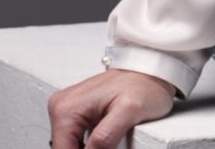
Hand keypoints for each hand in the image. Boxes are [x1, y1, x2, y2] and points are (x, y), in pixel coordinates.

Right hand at [47, 69, 176, 148]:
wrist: (152, 73)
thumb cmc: (144, 85)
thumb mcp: (129, 112)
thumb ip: (105, 137)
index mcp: (66, 109)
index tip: (108, 148)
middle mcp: (62, 107)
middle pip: (65, 148)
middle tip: (114, 143)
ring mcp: (68, 109)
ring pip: (71, 145)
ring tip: (114, 138)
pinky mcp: (78, 113)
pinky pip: (78, 139)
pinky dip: (91, 144)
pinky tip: (107, 139)